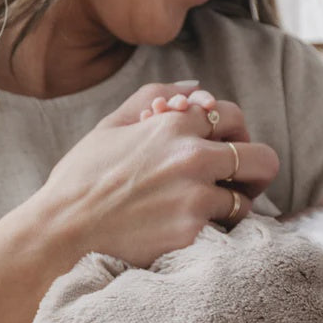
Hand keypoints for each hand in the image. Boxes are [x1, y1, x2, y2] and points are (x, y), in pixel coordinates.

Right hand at [35, 82, 279, 266]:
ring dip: (234, 206)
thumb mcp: (109, 127)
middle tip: (242, 183)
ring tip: (213, 212)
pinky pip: (225, 232)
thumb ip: (153, 98)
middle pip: (262, 159)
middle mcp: (192, 157)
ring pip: (247, 201)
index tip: (222, 148)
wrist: (60, 233)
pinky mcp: (192, 234)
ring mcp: (195, 198)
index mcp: (173, 125)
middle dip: (256, 170)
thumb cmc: (79, 181)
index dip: (232, 132)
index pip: (234, 115)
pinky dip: (217, 233)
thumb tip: (195, 89)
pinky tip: (195, 233)